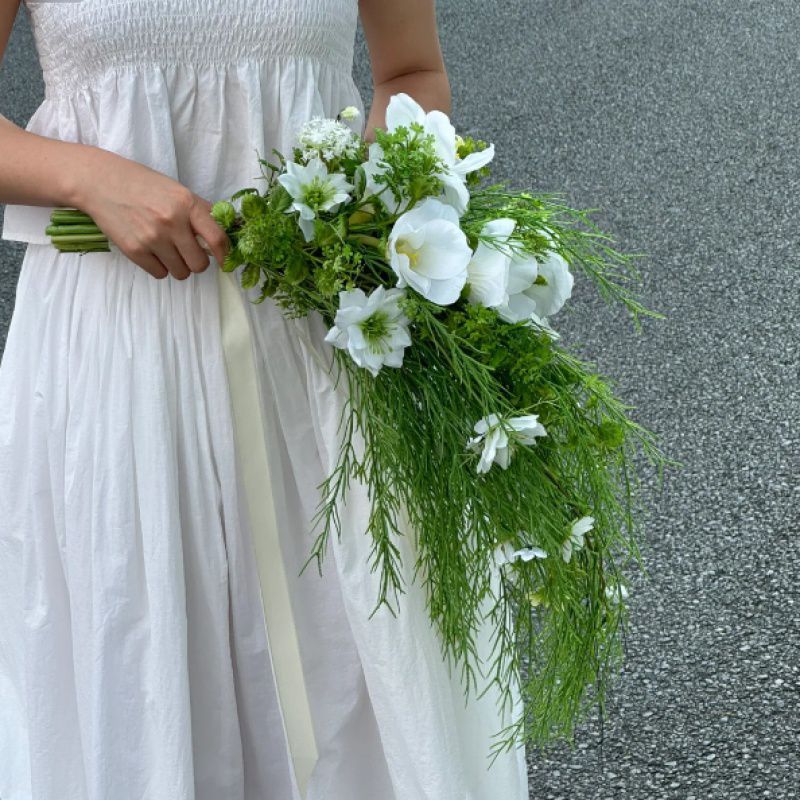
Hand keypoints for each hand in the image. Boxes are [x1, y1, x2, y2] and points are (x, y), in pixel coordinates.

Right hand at [73, 148, 228, 279]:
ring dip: (178, 266)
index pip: (217, 238)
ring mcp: (153, 238)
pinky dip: (159, 267)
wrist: (100, 182)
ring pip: (181, 273)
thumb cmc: (143, 185)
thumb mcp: (177, 191)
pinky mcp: (135, 250)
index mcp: (187, 204)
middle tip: (188, 253)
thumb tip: (220, 239)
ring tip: (167, 250)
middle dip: (197, 262)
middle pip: (199, 264)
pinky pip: (160, 274)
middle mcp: (172, 222)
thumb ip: (199, 213)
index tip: (224, 261)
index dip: (224, 255)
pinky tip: (151, 251)